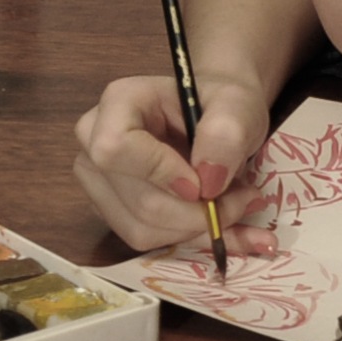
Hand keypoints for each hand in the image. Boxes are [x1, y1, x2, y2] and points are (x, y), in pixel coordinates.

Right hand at [73, 73, 276, 255]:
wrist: (219, 116)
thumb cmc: (223, 102)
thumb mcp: (239, 104)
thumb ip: (226, 133)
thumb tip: (208, 182)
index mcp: (120, 101)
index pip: (115, 148)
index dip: (159, 173)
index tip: (203, 184)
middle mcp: (95, 141)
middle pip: (138, 201)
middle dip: (198, 213)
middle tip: (246, 199)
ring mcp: (99, 179)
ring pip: (142, 229)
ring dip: (198, 228)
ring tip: (236, 203)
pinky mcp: (112, 209)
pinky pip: (147, 239)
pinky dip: (192, 237)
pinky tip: (222, 224)